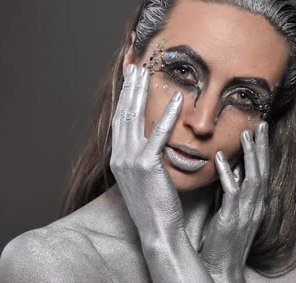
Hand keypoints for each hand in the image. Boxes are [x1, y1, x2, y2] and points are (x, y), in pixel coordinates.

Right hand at [110, 64, 184, 241]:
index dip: (125, 97)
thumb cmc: (157, 205)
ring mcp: (130, 161)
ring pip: (134, 119)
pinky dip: (167, 116)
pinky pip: (158, 136)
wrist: (158, 230)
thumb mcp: (146, 177)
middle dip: (128, 88)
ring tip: (147, 72)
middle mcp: (119, 157)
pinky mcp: (146, 167)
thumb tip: (156, 140)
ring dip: (141, 93)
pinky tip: (176, 99)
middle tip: (134, 65)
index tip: (130, 78)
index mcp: (119, 158)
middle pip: (123, 114)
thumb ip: (147, 155)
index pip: (120, 120)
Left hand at [199, 122, 269, 282]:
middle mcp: (255, 206)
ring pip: (254, 177)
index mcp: (255, 204)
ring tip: (246, 132)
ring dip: (251, 154)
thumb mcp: (228, 211)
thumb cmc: (221, 242)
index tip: (260, 130)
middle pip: (263, 170)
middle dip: (263, 146)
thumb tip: (227, 170)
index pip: (262, 172)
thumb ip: (230, 192)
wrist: (221, 270)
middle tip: (261, 123)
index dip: (262, 151)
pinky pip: (232, 192)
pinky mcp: (232, 220)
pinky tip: (220, 158)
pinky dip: (228, 173)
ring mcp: (246, 213)